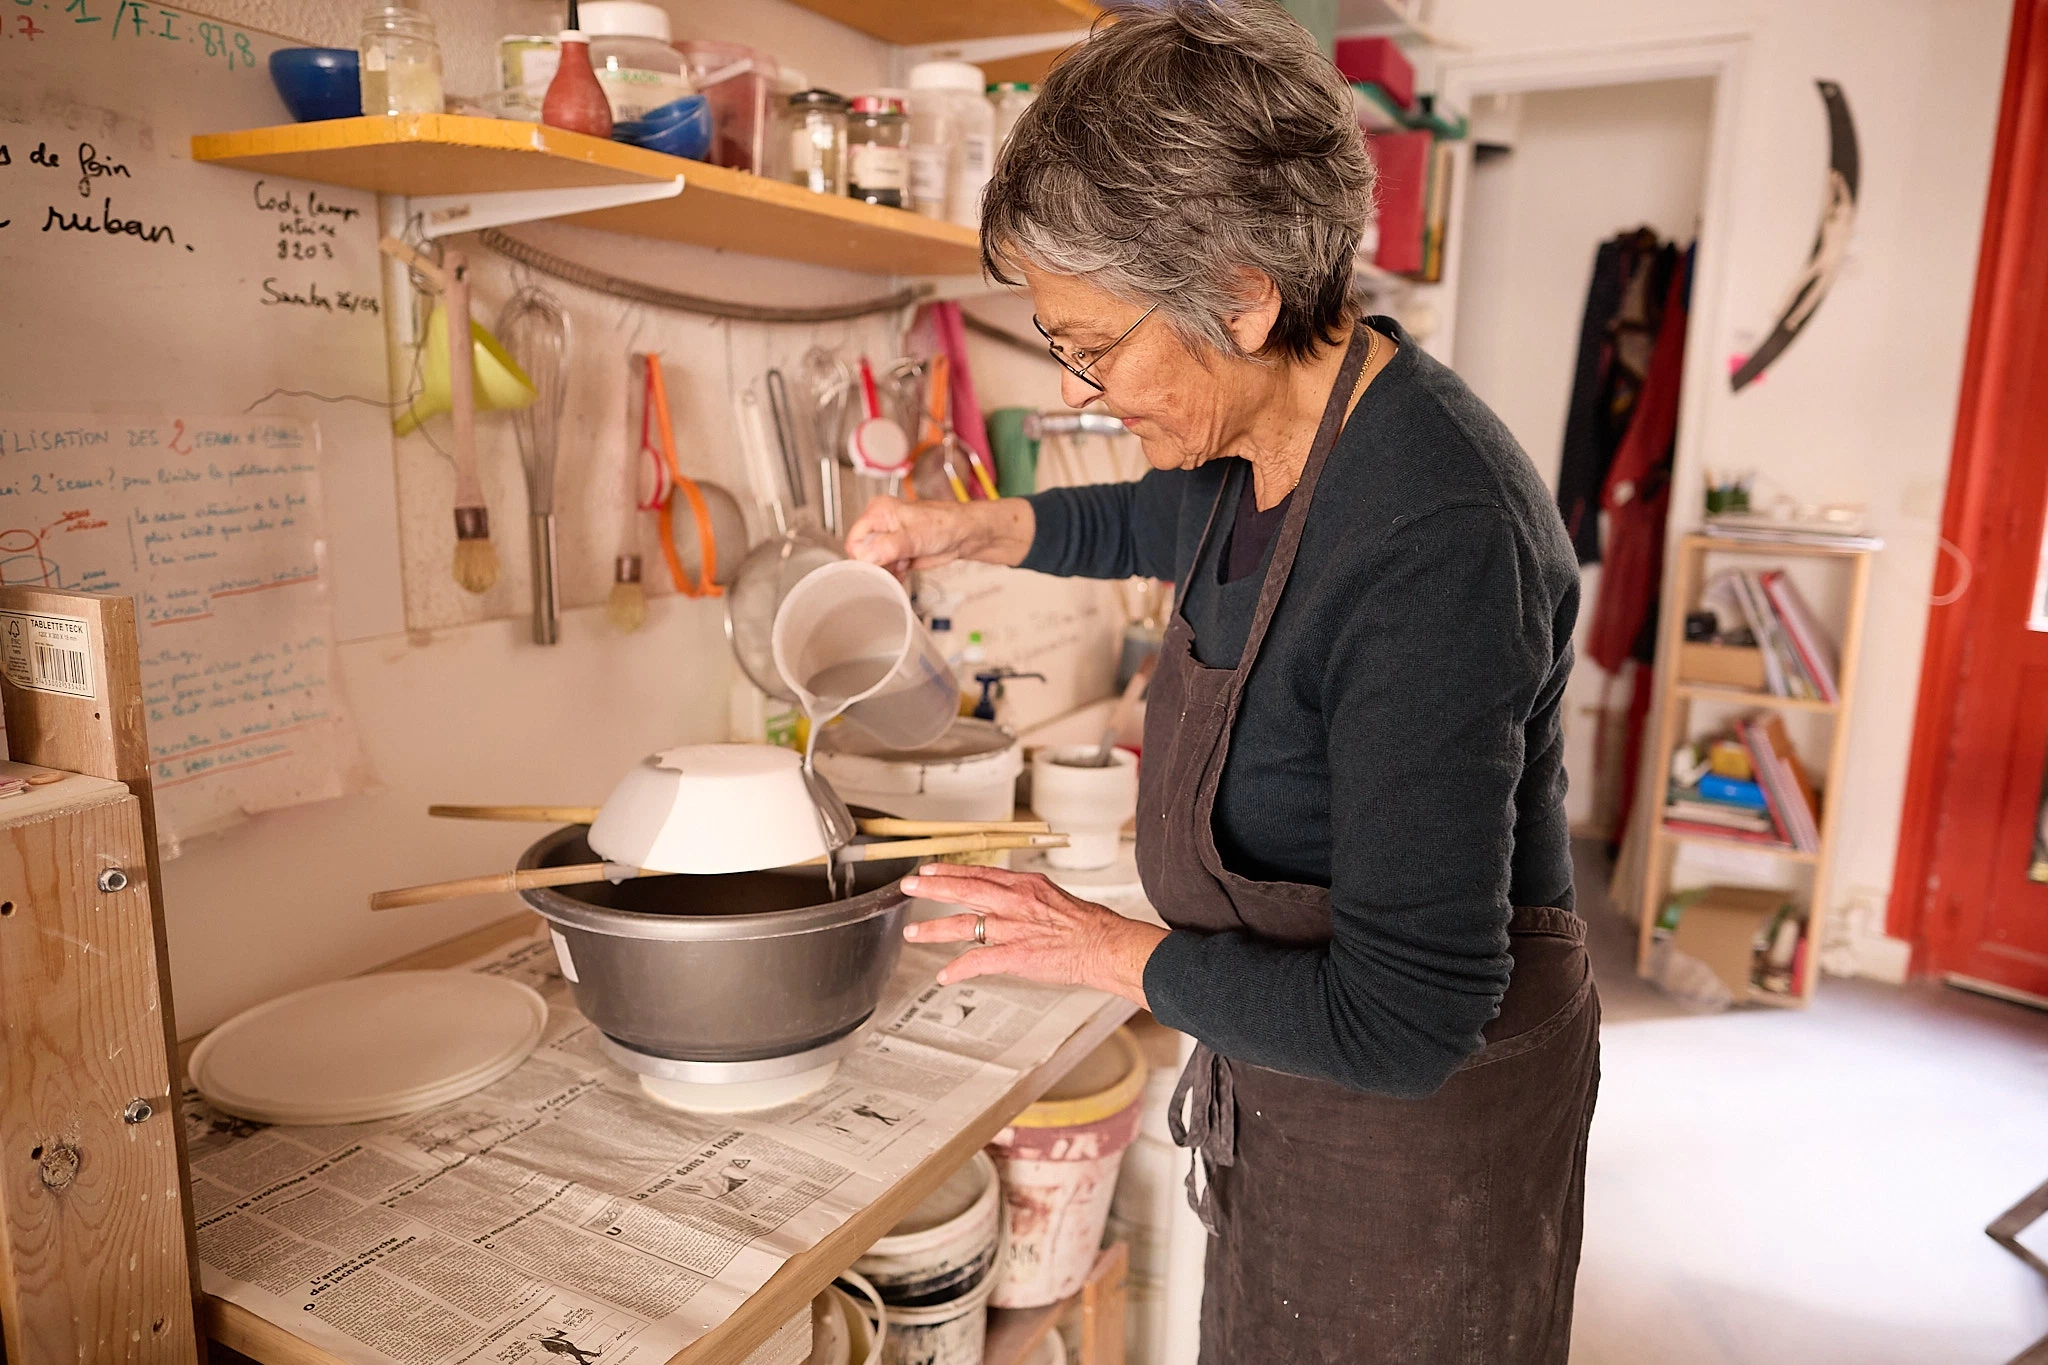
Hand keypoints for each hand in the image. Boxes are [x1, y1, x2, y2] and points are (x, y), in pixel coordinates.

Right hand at [844, 495, 1034, 573]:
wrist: (965, 535)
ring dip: (887, 571)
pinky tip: (906, 569)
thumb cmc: (945, 524)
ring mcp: (888, 539)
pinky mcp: (897, 552)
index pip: (854, 540)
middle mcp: (880, 524)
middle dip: (878, 565)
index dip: (864, 557)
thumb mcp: (915, 536)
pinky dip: (894, 575)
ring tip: (904, 563)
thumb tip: (866, 557)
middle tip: (896, 564)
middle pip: (862, 554)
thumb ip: (888, 546)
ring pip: (873, 564)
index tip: (880, 565)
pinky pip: (885, 569)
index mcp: (878, 512)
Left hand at [901, 863, 1168, 1006]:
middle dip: (932, 888)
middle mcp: (1014, 902)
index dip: (951, 871)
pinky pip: (978, 962)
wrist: (1105, 945)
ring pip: (964, 925)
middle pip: (964, 890)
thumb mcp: (1054, 896)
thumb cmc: (1087, 925)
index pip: (979, 873)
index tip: (930, 869)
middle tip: (908, 886)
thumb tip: (1011, 897)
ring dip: (934, 929)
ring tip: (912, 933)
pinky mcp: (1015, 955)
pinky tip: (944, 975)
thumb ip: (1027, 896)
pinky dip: (958, 969)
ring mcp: (1012, 928)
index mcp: (1025, 885)